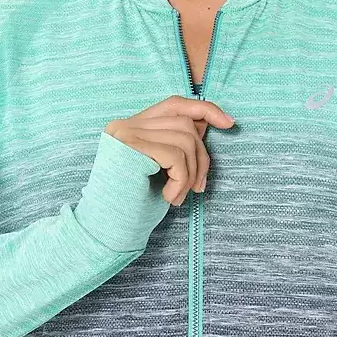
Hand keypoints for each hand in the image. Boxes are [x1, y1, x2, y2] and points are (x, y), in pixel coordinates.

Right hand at [105, 95, 235, 205]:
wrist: (106, 232)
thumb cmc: (135, 205)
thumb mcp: (161, 169)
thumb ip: (176, 143)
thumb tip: (208, 122)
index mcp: (132, 126)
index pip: (175, 104)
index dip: (205, 109)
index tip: (229, 122)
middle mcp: (126, 124)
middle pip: (185, 125)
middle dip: (201, 158)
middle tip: (198, 188)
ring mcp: (126, 134)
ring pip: (184, 140)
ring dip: (191, 174)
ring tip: (180, 196)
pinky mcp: (129, 148)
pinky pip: (175, 157)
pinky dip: (181, 181)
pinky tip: (170, 198)